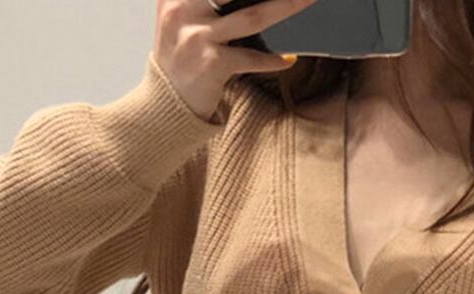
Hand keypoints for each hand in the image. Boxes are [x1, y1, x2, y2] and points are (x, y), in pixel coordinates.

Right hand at [152, 0, 319, 120]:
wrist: (166, 104)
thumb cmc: (179, 60)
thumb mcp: (178, 19)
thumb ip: (200, 2)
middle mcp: (184, 10)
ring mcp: (199, 37)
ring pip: (253, 16)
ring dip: (286, 7)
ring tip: (307, 0)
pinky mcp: (212, 64)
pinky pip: (251, 58)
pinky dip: (272, 61)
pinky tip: (288, 59)